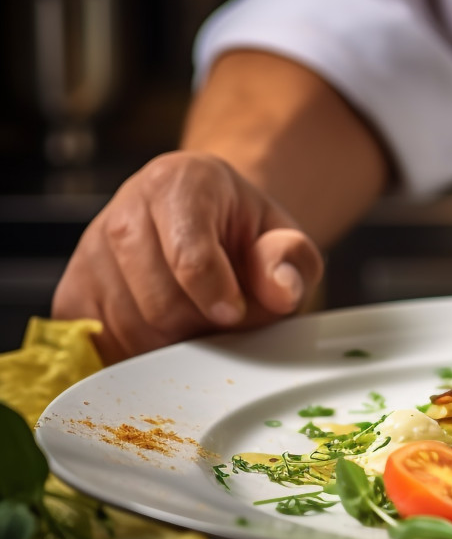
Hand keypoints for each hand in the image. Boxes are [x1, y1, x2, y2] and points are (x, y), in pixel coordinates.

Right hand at [52, 152, 324, 363]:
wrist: (209, 227)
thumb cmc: (246, 236)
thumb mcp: (284, 240)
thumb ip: (292, 260)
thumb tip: (280, 290)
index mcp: (182, 183)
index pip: (189, 256)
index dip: (217, 296)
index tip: (233, 313)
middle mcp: (126, 210)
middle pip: (158, 303)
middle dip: (200, 327)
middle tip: (222, 320)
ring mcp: (90, 251)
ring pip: (129, 329)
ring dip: (172, 345)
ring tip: (197, 322)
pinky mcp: (72, 291)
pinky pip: (100, 344)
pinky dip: (138, 354)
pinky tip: (165, 336)